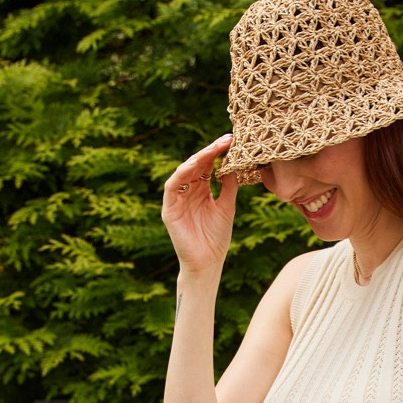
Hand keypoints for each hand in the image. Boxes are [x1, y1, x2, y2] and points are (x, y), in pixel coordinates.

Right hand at [162, 135, 238, 275]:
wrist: (207, 263)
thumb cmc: (216, 238)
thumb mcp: (227, 207)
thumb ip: (229, 186)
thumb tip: (234, 164)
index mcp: (202, 190)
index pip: (208, 166)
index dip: (218, 153)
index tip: (232, 141)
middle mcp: (188, 191)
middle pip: (197, 165)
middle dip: (210, 151)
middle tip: (225, 140)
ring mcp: (177, 199)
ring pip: (183, 172)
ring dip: (196, 159)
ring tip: (211, 150)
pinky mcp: (168, 209)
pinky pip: (172, 186)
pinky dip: (181, 174)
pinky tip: (194, 165)